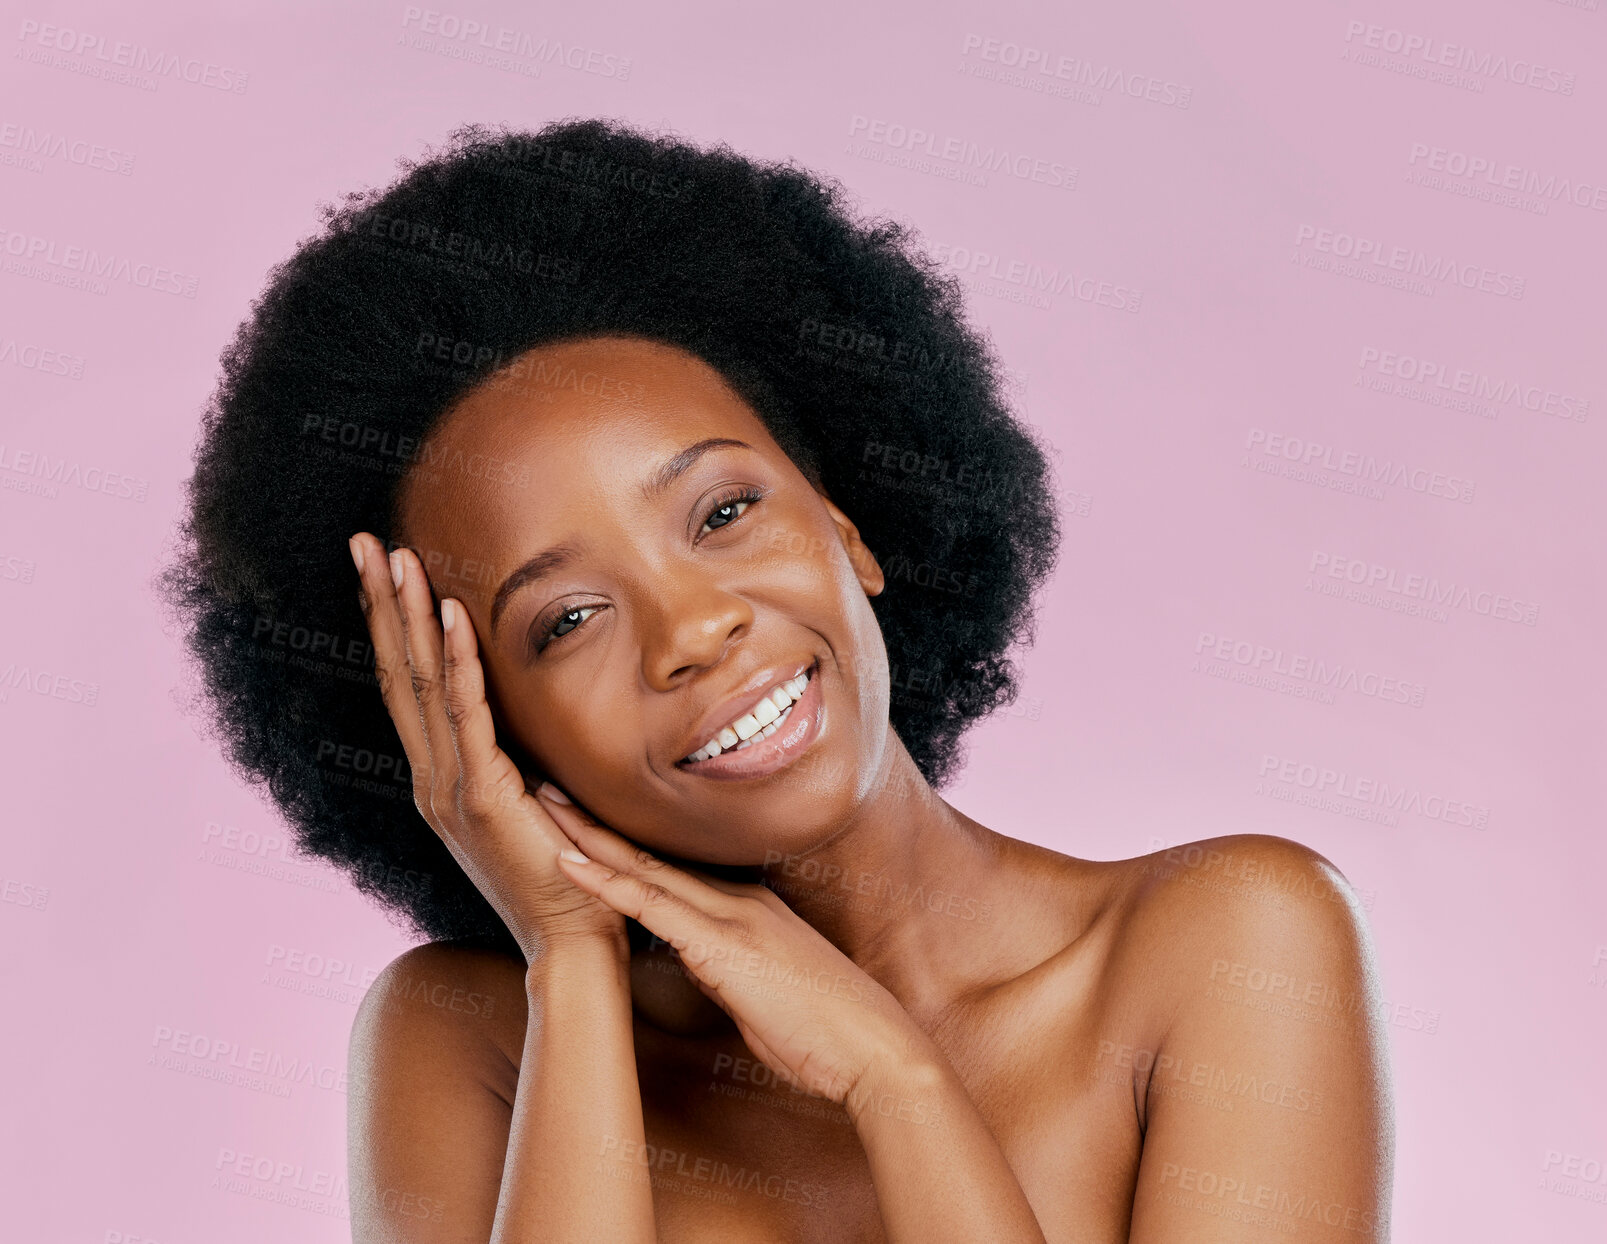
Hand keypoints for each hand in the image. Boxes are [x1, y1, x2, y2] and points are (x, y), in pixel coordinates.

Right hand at [349, 533, 624, 961]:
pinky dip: (457, 663)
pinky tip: (449, 616)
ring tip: (396, 560)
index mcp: (442, 779)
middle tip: (365, 543)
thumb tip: (534, 713)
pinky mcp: (484, 799)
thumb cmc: (567, 877)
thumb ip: (522, 761)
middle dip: (381, 604)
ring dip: (407, 618)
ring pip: (420, 686)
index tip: (382, 569)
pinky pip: (467, 718)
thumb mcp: (536, 804)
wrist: (573, 943)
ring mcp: (451, 790)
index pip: (407, 686)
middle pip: (397, 674)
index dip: (391, 626)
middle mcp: (433, 780)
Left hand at [535, 795, 935, 1110]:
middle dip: (596, 820)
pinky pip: (652, 906)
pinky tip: (568, 864)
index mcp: (750, 907)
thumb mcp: (766, 992)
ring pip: (644, 867)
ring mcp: (732, 917)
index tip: (586, 816)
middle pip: (652, 853)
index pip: (674, 866)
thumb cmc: (829, 1032)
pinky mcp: (723, 945)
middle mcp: (738, 899)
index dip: (626, 840)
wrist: (876, 1049)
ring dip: (588, 835)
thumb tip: (699, 964)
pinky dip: (605, 882)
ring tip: (541, 804)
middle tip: (548, 785)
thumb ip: (728, 969)